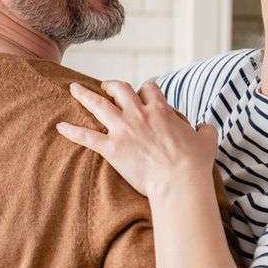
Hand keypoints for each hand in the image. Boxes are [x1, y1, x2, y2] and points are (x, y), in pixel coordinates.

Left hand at [57, 80, 218, 199]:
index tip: (141, 92)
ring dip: (84, 95)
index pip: (149, 89)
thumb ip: (205, 129)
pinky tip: (60, 127)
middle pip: (120, 89)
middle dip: (111, 85)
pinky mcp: (111, 148)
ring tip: (73, 88)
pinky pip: (86, 136)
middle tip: (105, 85)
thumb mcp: (207, 140)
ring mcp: (123, 130)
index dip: (144, 89)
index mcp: (161, 110)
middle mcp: (139, 114)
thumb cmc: (194, 163)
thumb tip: (204, 126)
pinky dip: (71, 131)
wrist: (179, 181)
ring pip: (99, 105)